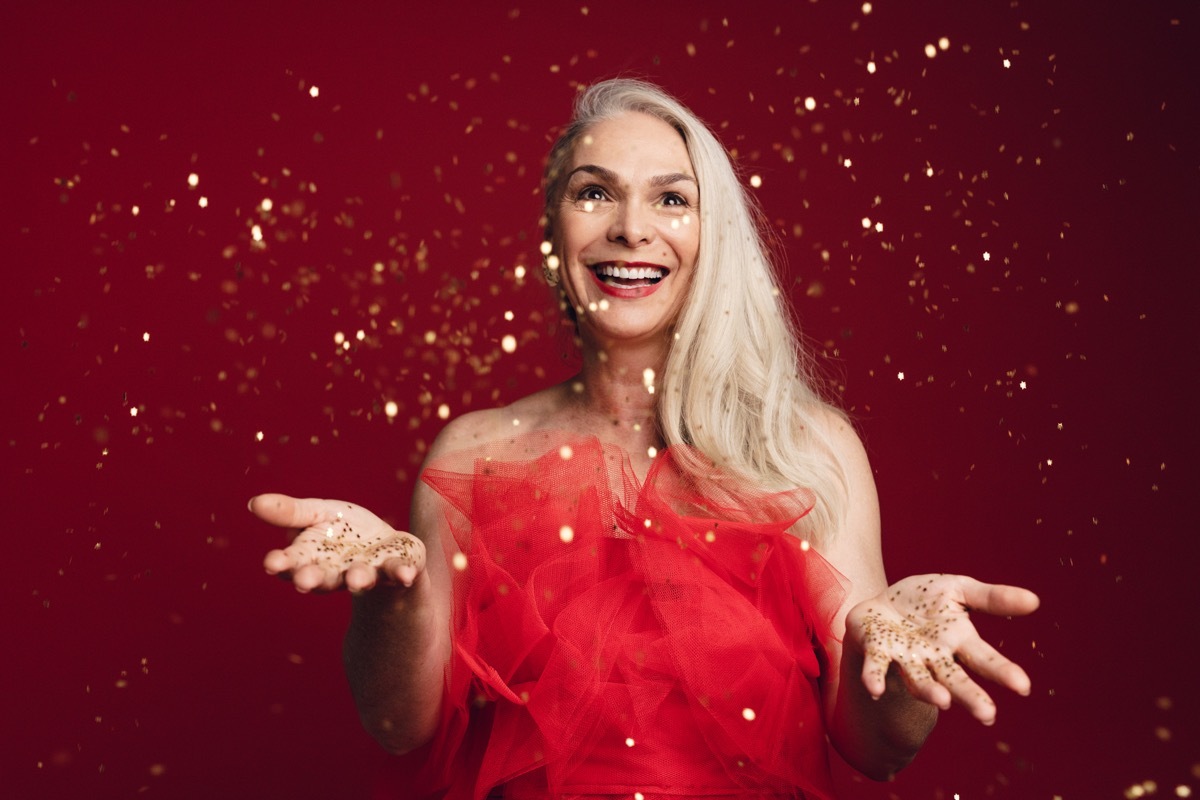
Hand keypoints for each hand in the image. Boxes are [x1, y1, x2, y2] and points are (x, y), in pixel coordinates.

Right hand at [250, 493, 425, 592]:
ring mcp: (368, 573)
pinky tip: (407, 576)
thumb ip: (290, 512)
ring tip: (356, 580)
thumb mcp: (317, 512)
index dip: (282, 564)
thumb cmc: (342, 529)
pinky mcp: (397, 569)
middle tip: (305, 581)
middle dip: (314, 578)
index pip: (292, 563)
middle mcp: (338, 572)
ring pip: (360, 578)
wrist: (383, 544)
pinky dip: (402, 574)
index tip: (271, 564)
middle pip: (323, 578)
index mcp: (312, 558)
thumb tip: (253, 503)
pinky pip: (399, 573)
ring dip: (358, 579)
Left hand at [847, 574, 1038, 724]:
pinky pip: (876, 666)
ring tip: (943, 701)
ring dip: (929, 691)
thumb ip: (992, 598)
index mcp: (958, 641)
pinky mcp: (876, 650)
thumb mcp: (960, 589)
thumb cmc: (926, 600)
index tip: (1023, 687)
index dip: (1002, 672)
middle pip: (954, 679)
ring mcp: (906, 658)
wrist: (883, 603)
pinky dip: (875, 677)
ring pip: (919, 680)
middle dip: (970, 696)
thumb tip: (1035, 601)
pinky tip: (875, 689)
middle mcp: (934, 657)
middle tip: (987, 714)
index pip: (984, 658)